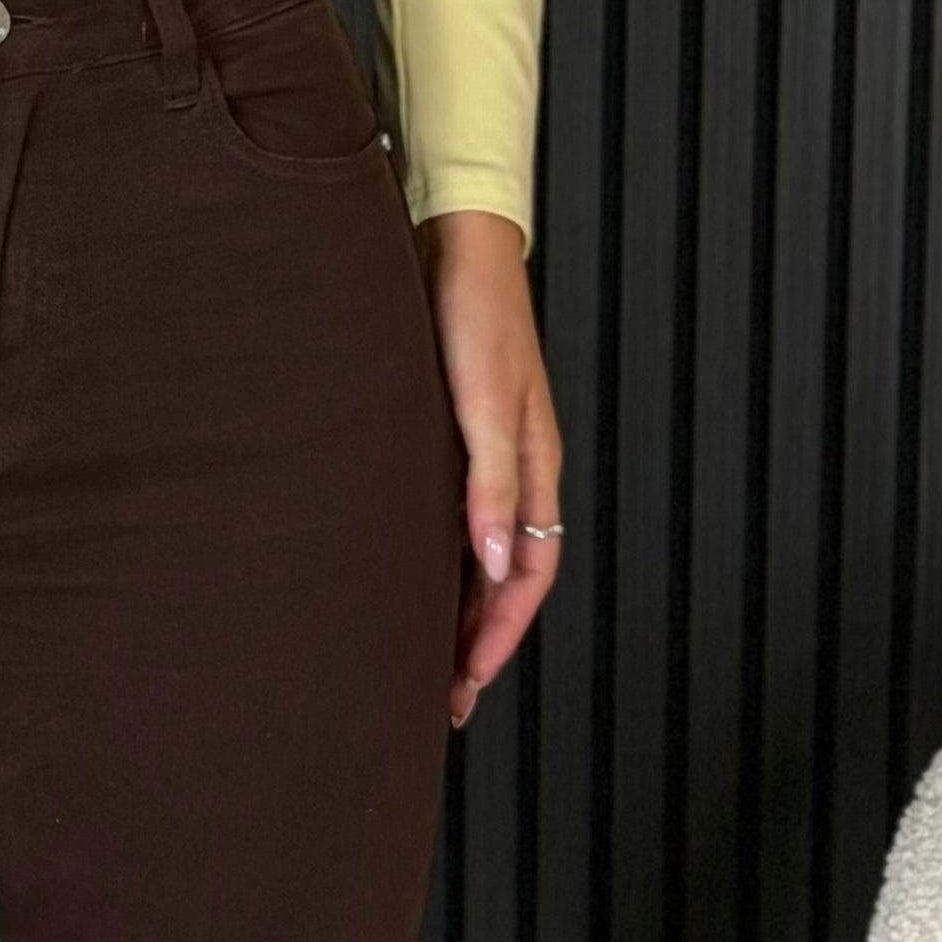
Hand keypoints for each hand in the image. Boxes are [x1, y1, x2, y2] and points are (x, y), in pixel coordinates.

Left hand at [414, 211, 562, 727]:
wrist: (453, 245)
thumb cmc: (475, 318)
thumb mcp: (485, 404)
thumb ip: (490, 485)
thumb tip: (496, 567)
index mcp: (534, 472)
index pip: (527, 580)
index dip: (498, 638)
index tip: (464, 687)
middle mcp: (515, 473)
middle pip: (506, 580)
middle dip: (478, 642)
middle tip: (442, 696)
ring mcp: (486, 457)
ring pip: (480, 555)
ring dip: (457, 607)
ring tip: (423, 655)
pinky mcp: (455, 437)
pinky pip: (454, 521)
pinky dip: (441, 561)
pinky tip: (407, 576)